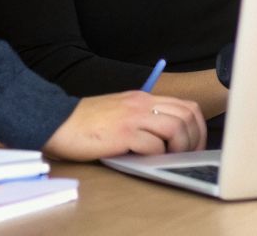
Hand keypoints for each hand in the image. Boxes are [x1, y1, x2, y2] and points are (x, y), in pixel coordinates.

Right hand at [43, 91, 206, 159]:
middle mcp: (142, 104)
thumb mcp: (121, 111)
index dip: (198, 127)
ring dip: (180, 147)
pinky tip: (149, 159)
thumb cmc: (87, 122)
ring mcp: (133, 117)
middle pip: (187, 116)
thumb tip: (168, 137)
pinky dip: (158, 155)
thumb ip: (143, 117)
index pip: (186, 106)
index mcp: (144, 98)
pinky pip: (154, 145)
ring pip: (176, 128)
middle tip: (188, 155)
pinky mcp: (123, 133)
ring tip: (171, 158)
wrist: (58, 122)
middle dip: (194, 139)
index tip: (195, 145)